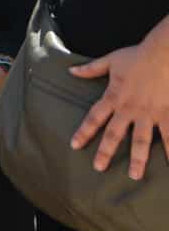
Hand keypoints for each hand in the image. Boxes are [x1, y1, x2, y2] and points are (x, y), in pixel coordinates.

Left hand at [71, 40, 168, 179]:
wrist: (164, 53)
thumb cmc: (138, 56)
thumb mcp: (111, 61)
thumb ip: (91, 69)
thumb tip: (71, 71)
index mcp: (114, 97)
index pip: (94, 118)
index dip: (84, 132)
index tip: (75, 145)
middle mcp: (129, 109)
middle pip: (115, 134)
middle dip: (106, 152)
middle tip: (98, 167)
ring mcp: (149, 114)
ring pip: (142, 141)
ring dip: (138, 159)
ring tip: (135, 176)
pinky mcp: (167, 114)